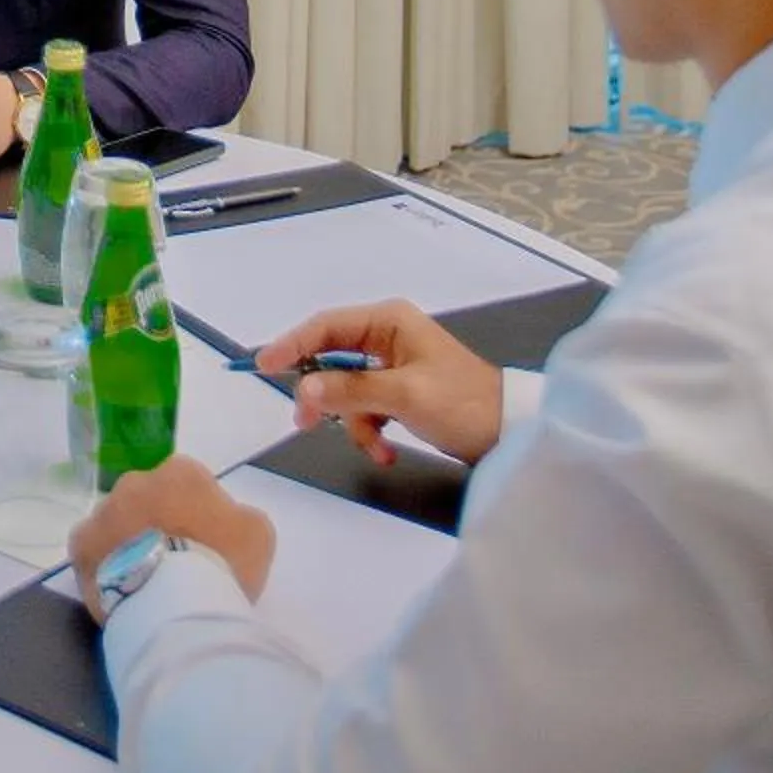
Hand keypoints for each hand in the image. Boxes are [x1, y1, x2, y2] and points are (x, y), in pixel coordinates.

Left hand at [70, 456, 275, 617]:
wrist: (178, 602)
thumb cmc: (222, 563)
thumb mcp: (257, 534)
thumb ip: (239, 517)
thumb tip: (225, 521)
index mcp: (181, 472)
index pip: (188, 486)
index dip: (197, 517)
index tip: (203, 546)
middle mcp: (137, 481)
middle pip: (148, 501)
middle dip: (158, 525)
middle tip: (173, 563)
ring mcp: (104, 510)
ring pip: (117, 524)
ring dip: (128, 543)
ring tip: (145, 582)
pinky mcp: (81, 542)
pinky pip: (92, 550)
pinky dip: (103, 564)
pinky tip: (120, 588)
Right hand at [255, 298, 505, 466]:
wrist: (510, 432)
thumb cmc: (461, 403)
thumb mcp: (404, 396)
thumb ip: (350, 391)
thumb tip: (303, 391)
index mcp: (388, 322)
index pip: (327, 326)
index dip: (292, 344)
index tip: (263, 366)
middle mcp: (387, 337)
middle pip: (333, 360)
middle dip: (325, 396)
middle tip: (306, 423)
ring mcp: (394, 366)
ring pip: (348, 390)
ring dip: (354, 422)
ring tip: (372, 447)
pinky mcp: (401, 392)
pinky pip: (368, 408)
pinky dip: (371, 430)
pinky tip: (385, 451)